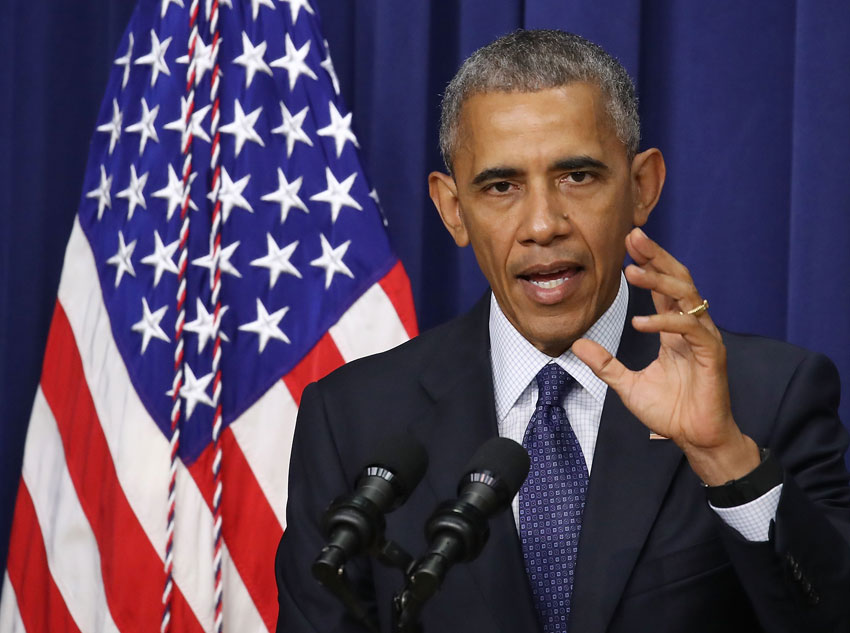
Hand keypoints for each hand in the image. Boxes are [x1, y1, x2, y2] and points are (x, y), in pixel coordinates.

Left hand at [571, 228, 759, 484]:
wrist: (695, 438)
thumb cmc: (669, 412)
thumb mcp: (627, 384)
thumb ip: (605, 363)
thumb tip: (577, 344)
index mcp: (673, 330)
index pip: (661, 288)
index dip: (647, 264)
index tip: (627, 244)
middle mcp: (690, 327)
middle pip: (677, 280)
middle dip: (656, 257)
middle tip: (634, 237)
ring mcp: (704, 338)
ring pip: (686, 296)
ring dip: (658, 281)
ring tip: (632, 271)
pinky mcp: (712, 354)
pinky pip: (690, 328)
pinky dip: (666, 321)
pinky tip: (642, 321)